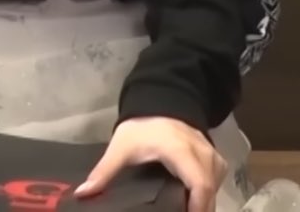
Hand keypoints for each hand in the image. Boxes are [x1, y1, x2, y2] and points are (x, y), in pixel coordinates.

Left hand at [75, 117, 226, 211]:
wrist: (159, 99)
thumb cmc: (142, 125)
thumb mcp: (122, 146)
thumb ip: (105, 171)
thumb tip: (84, 193)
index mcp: (181, 152)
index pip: (200, 185)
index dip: (196, 208)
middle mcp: (201, 153)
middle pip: (209, 191)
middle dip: (199, 209)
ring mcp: (210, 153)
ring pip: (215, 185)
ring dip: (203, 201)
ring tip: (185, 210)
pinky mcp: (212, 155)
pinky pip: (216, 178)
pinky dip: (208, 191)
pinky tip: (193, 199)